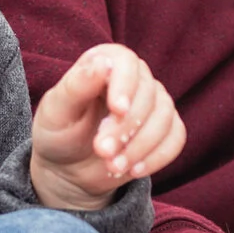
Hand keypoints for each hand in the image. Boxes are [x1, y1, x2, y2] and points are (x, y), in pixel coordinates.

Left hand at [30, 44, 184, 210]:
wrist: (69, 169)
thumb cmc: (59, 133)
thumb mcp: (57, 111)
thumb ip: (77, 86)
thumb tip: (103, 63)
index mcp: (106, 62)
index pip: (126, 62)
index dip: (126, 85)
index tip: (117, 110)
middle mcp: (135, 78)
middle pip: (148, 94)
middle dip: (127, 127)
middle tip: (103, 151)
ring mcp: (154, 103)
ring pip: (165, 117)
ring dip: (141, 146)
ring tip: (113, 166)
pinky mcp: (166, 129)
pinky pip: (176, 138)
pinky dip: (157, 156)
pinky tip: (134, 170)